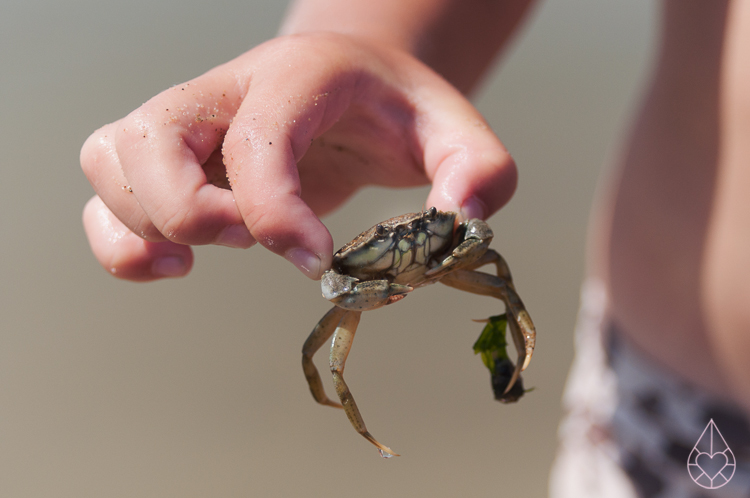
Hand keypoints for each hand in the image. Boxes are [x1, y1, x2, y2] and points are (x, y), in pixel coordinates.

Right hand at [81, 32, 516, 280]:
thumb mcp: (456, 133)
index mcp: (299, 76)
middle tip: (246, 243)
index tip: (318, 261)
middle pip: (151, 138)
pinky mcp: (171, 154)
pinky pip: (105, 189)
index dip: (277, 211)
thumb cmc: (397, 111)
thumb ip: (480, 173)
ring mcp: (189, 118)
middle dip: (189, 212)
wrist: (355, 84)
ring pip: (110, 158)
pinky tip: (172, 263)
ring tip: (200, 256)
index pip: (258, 138)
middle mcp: (226, 88)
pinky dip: (118, 237)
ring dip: (143, 223)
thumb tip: (462, 223)